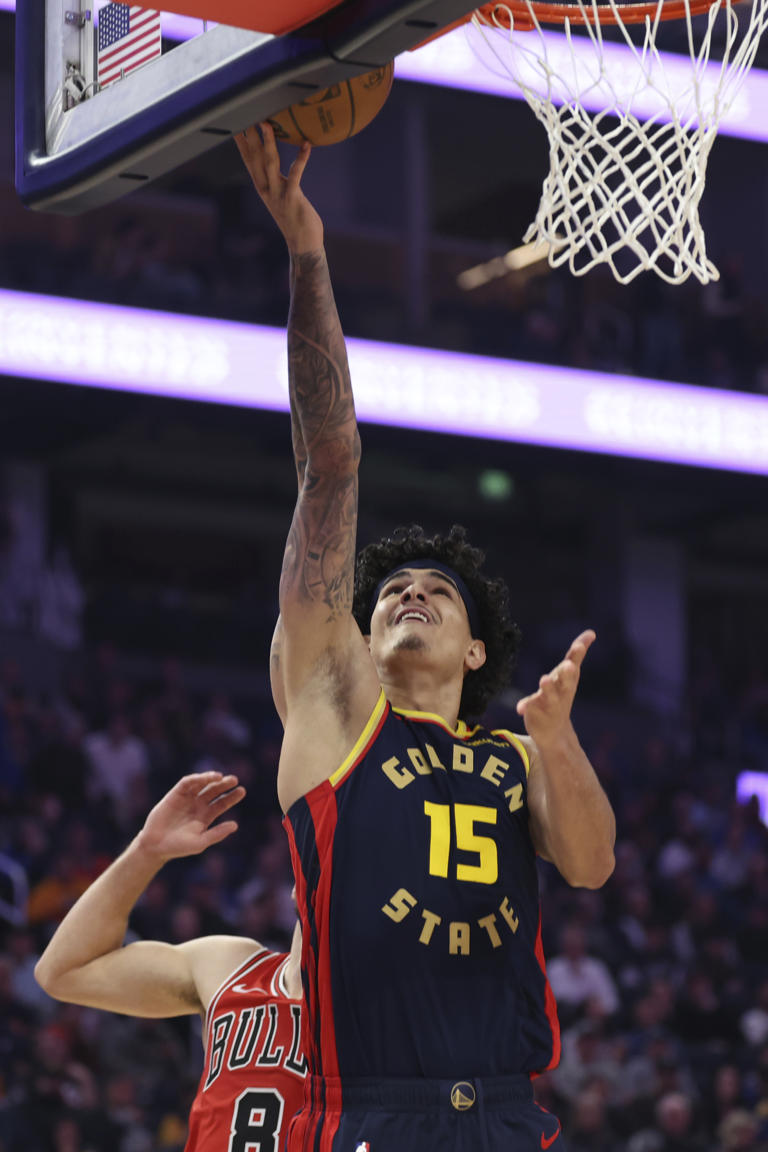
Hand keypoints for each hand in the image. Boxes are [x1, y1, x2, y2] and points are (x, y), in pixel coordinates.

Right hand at [136, 772, 245, 862]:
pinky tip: (204, 778)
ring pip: (202, 784)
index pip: (222, 803)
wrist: (155, 846)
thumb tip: (235, 825)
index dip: (232, 797)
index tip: (242, 791)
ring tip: (219, 777)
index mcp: (206, 816)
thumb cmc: (179, 847)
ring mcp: (187, 799)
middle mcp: (198, 805)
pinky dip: (195, 779)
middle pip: (215, 791)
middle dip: (224, 785)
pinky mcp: (175, 794)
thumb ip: (217, 834)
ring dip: (210, 779)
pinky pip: (186, 783)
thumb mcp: (200, 842)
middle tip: (234, 780)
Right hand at [236, 122, 323, 253]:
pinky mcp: (293, 198)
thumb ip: (278, 179)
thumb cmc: (295, 218)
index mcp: (262, 186)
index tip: (236, 122)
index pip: (248, 159)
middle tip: (246, 114)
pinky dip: (301, 159)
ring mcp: (278, 194)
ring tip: (267, 124)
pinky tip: (306, 145)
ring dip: (267, 142)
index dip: (242, 141)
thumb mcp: (282, 195)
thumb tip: (278, 164)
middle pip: (254, 158)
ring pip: (269, 163)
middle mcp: (265, 188)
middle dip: (249, 136)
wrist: (302, 244)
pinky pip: (295, 175)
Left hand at [516, 630, 594, 745]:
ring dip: (548, 687)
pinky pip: (530, 708)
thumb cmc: (561, 694)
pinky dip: (526, 706)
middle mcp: (562, 691)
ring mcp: (549, 703)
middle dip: (568, 673)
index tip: (582, 643)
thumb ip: (577, 653)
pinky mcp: (535, 711)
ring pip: (550, 695)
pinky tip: (519, 708)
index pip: (574, 662)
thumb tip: (592, 632)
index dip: (578, 652)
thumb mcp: (569, 674)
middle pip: (566, 681)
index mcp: (569, 679)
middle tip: (570, 665)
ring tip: (544, 679)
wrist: (555, 733)